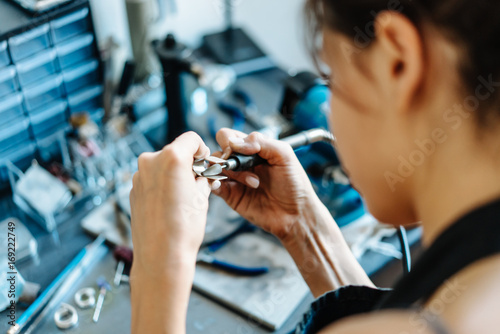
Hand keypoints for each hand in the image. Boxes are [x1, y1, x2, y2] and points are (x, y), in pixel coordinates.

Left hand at [129, 132, 211, 275]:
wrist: (161, 255)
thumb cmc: (183, 228)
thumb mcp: (203, 196)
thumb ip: (201, 177)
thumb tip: (201, 173)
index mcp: (171, 158)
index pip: (191, 139)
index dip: (202, 150)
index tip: (205, 162)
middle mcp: (150, 162)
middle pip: (175, 151)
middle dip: (187, 164)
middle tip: (198, 182)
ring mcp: (139, 176)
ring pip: (162, 166)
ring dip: (174, 175)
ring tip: (184, 197)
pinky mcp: (133, 190)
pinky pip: (152, 179)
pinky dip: (162, 185)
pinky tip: (170, 205)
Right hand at [213, 128, 319, 240]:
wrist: (296, 213)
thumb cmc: (294, 183)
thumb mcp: (284, 155)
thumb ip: (261, 142)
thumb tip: (234, 142)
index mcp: (253, 149)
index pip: (230, 136)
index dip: (230, 140)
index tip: (242, 150)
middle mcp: (242, 162)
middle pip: (219, 151)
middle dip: (228, 157)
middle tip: (242, 166)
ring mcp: (235, 179)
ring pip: (215, 168)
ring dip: (230, 173)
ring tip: (254, 184)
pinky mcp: (231, 195)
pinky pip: (214, 186)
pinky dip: (214, 183)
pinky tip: (225, 185)